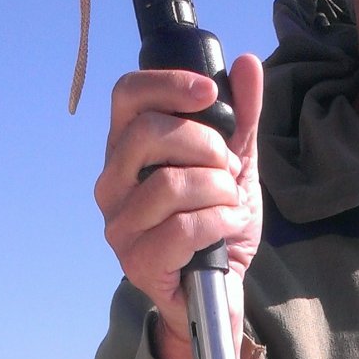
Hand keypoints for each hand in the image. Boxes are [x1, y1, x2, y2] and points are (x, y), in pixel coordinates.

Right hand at [94, 54, 263, 358]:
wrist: (221, 295)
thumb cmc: (218, 231)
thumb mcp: (235, 167)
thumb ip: (241, 118)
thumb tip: (246, 63)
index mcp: (126, 153)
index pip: (127, 97)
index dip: (169, 85)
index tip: (211, 93)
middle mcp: (112, 186)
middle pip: (147, 135)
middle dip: (204, 145)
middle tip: (228, 167)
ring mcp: (120, 227)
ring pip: (168, 184)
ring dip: (217, 190)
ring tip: (231, 204)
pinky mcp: (138, 263)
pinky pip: (181, 228)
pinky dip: (218, 222)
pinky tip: (230, 226)